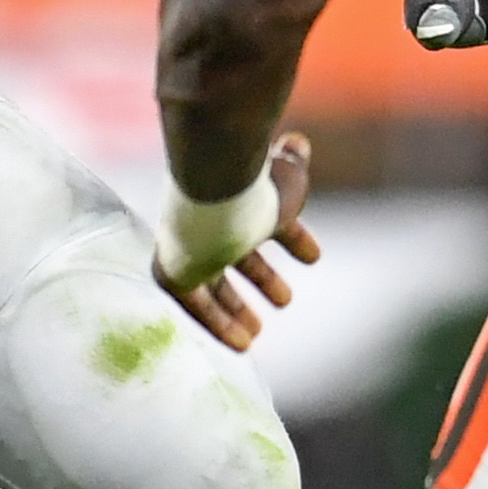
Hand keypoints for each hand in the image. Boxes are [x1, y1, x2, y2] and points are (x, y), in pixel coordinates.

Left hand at [154, 133, 318, 351]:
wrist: (213, 188)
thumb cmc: (256, 184)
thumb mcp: (286, 177)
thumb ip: (292, 164)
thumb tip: (297, 144)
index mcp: (237, 196)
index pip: (266, 217)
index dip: (292, 236)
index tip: (314, 257)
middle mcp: (210, 220)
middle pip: (234, 254)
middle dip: (261, 277)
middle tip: (285, 299)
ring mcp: (189, 245)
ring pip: (212, 283)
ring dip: (236, 309)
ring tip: (256, 333)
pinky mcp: (173, 271)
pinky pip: (195, 304)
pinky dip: (217, 323)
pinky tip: (240, 344)